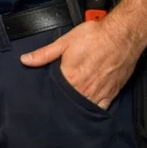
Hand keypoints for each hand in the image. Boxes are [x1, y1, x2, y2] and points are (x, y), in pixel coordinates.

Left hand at [20, 20, 140, 109]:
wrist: (121, 35)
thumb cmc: (94, 37)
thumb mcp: (64, 42)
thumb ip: (44, 54)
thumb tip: (25, 60)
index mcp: (71, 78)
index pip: (55, 94)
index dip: (49, 96)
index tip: (44, 99)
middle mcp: (85, 89)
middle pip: (70, 103)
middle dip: (62, 104)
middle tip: (55, 106)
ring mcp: (99, 93)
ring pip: (85, 108)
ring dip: (77, 109)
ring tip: (70, 110)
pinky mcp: (112, 93)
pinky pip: (102, 109)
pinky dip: (94, 111)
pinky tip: (88, 111)